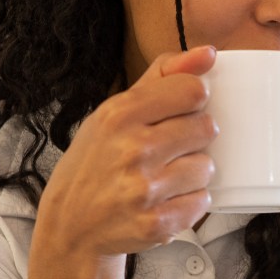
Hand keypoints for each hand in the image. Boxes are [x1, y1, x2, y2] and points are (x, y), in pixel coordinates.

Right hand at [35, 44, 217, 260]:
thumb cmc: (96, 162)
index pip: (193, 91)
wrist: (70, 225)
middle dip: (193, 138)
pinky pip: (201, 202)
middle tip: (169, 150)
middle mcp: (132, 150)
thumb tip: (209, 53)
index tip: (177, 113)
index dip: (192, 101)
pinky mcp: (156, 224)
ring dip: (192, 173)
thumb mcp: (115, 112)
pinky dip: (189, 203)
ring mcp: (144, 189)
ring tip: (165, 177)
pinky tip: (164, 201)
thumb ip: (163, 77)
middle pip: (206, 128)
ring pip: (206, 167)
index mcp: (120, 114)